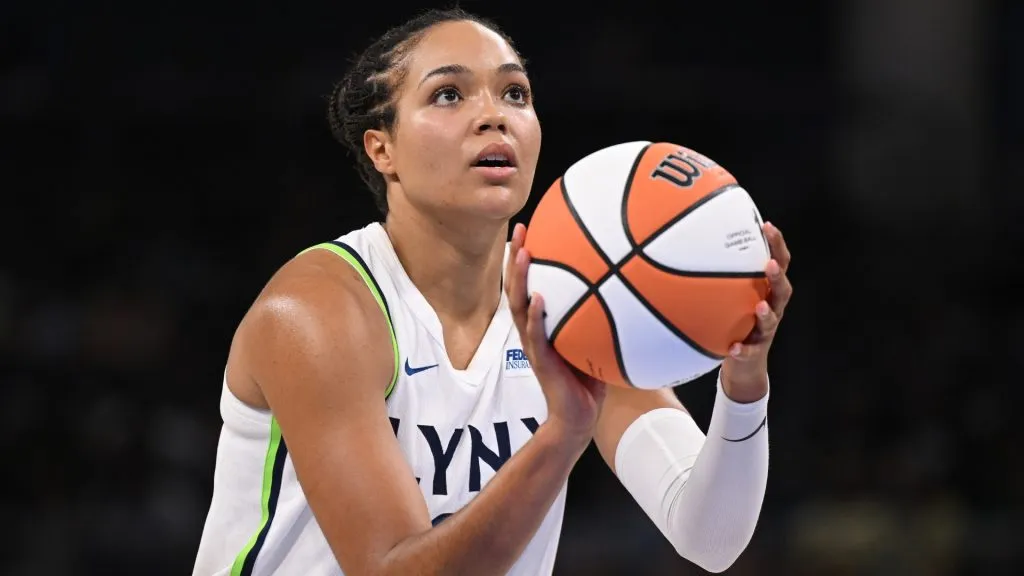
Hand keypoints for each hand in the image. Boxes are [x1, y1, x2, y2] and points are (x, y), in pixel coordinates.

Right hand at [504, 223, 606, 443]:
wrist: (578, 417)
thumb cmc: (588, 378)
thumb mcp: (596, 340)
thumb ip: (604, 315)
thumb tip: (633, 286)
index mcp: (543, 323)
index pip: (531, 283)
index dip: (527, 256)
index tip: (531, 226)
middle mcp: (534, 330)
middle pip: (518, 287)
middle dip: (517, 257)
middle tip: (520, 228)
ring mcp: (534, 345)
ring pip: (520, 306)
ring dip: (520, 279)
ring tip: (524, 253)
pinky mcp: (542, 362)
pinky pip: (537, 336)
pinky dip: (536, 317)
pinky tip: (539, 299)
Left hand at [721, 222, 793, 401]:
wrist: (744, 363)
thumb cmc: (736, 320)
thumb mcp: (732, 295)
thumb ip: (722, 273)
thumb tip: (693, 243)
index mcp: (767, 290)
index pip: (778, 263)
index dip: (776, 245)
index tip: (767, 226)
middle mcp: (772, 308)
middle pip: (782, 289)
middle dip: (777, 276)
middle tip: (770, 264)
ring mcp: (765, 331)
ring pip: (771, 320)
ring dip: (766, 313)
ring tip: (759, 307)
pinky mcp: (754, 352)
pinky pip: (749, 351)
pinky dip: (743, 349)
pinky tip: (733, 347)